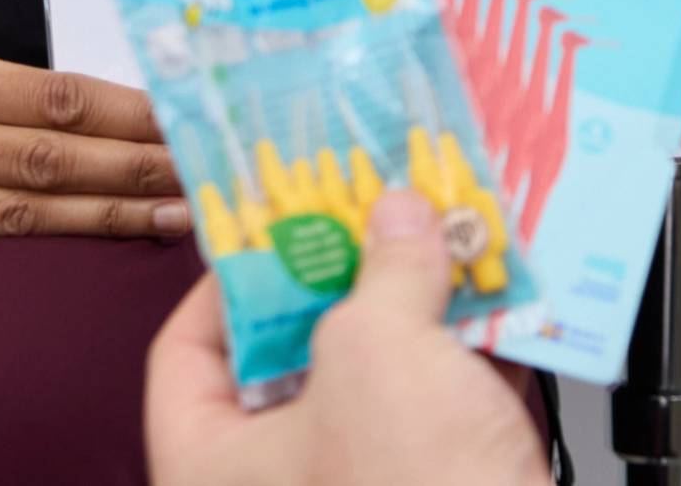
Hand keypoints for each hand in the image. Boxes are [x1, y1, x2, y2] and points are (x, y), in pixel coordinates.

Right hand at [0, 33, 188, 242]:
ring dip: (106, 219)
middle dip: (131, 168)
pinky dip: (47, 252)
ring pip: (22, 216)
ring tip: (172, 217)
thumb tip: (100, 105)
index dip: (121, 112)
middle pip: (45, 158)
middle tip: (198, 171)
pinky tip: (97, 248)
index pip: (47, 95)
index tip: (179, 119)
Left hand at [143, 189, 545, 485]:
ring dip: (417, 308)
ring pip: (376, 381)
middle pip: (292, 357)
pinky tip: (498, 303)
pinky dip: (467, 358)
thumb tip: (397, 220)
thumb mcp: (381, 350)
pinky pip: (439, 412)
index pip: (183, 357)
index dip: (228, 279)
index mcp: (213, 470)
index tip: (274, 226)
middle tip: (369, 219)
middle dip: (345, 281)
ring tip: (443, 241)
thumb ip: (382, 269)